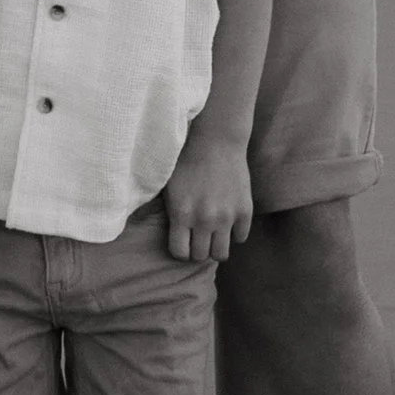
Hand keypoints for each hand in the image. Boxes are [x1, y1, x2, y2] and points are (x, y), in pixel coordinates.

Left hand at [164, 132, 252, 262]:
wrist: (216, 139)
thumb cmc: (186, 159)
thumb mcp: (167, 185)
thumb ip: (167, 212)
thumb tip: (150, 228)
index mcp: (181, 214)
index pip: (180, 253)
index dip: (180, 250)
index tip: (183, 242)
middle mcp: (204, 220)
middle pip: (200, 256)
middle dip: (197, 248)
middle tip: (198, 237)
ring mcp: (226, 217)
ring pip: (221, 253)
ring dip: (216, 246)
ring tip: (213, 234)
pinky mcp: (245, 211)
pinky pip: (240, 238)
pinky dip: (234, 232)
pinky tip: (228, 220)